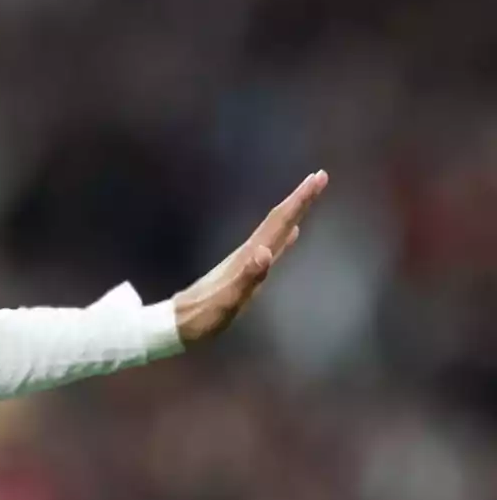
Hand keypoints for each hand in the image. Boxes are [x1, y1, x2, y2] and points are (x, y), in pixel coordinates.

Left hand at [173, 170, 328, 343]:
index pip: (278, 222)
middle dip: (300, 199)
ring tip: (309, 197)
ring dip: (294, 212)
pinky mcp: (246, 270)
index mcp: (248, 256)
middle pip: (278, 220)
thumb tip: (265, 251)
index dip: (298, 201)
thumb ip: (247, 277)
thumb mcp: (227, 301)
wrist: (179, 322)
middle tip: (320, 177)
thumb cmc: (204, 314)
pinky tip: (292, 233)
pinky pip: (273, 246)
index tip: (317, 178)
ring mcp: (247, 260)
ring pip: (275, 229)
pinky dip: (285, 235)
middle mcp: (249, 252)